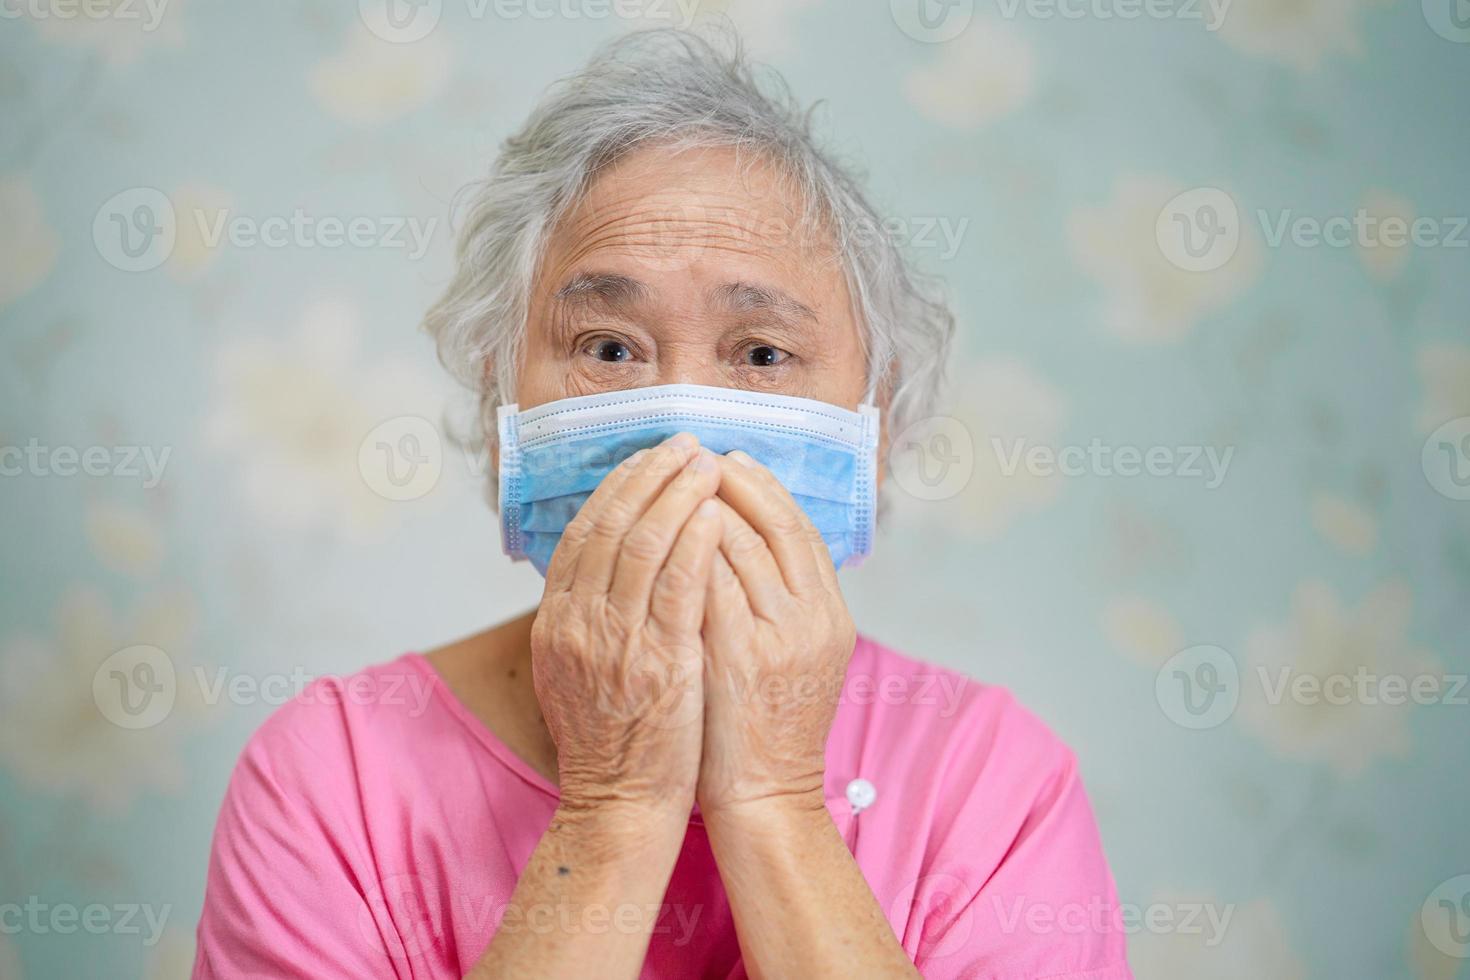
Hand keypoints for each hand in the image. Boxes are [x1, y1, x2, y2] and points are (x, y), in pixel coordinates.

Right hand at [531, 433, 722, 821]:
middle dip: (650, 476)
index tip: (648, 458)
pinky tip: (715, 513)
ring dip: (677, 494)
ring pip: (642, 545)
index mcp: (556, 621)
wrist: (618, 805)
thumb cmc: (612, 739)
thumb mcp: (577, 669)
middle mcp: (577, 623)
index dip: (618, 488)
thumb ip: (588, 615)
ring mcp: (615, 642)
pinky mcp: (658, 663)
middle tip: (683, 443)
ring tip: (707, 462)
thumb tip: (608, 561)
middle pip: (611, 526)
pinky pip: (676, 586)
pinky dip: (695, 542)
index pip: (584, 533)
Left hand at [696, 450, 856, 818]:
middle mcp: (813, 619)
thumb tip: (741, 537)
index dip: (764, 486)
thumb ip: (777, 600)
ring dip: (704, 505)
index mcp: (830, 614)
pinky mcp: (739, 660)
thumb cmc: (765, 726)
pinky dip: (686, 552)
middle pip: (777, 524)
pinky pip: (711, 586)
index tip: (729, 458)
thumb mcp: (792, 655)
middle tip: (695, 454)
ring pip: (744, 546)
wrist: (765, 797)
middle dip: (734, 482)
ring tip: (670, 479)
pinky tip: (657, 530)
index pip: (800, 527)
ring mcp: (779, 639)